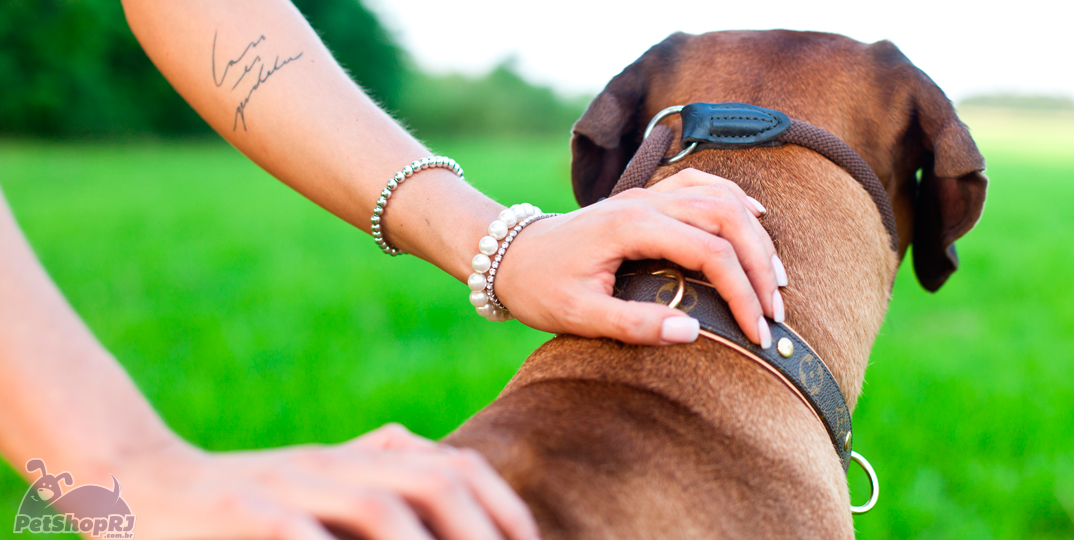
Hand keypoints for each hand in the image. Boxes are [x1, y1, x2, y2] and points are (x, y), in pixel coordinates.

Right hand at [116, 424, 538, 539]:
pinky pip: (300, 533)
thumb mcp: (319, 478)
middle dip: (485, 528)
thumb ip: (377, 466)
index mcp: (359, 460)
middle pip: (435, 479)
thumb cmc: (243, 493)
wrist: (139, 480)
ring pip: (381, 509)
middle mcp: (335, 467)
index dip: (503, 507)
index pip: (455, 468)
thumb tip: (440, 460)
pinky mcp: (243, 511)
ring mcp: (291, 488)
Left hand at [494, 168, 785, 346]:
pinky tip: (755, 217)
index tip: (757, 332)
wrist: (509, 255)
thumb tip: (693, 332)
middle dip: (760, 264)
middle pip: (727, 218)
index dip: (742, 292)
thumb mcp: (578, 316)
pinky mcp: (646, 198)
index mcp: (631, 226)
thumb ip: (634, 325)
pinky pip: (702, 185)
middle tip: (775, 310)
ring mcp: (646, 194)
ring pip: (721, 197)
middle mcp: (645, 201)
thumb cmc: (540, 286)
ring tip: (775, 278)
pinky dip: (734, 200)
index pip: (710, 252)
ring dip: (755, 234)